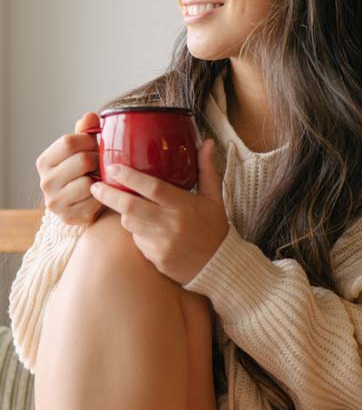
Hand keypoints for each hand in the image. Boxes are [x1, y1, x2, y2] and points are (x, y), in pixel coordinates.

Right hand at [36, 112, 105, 225]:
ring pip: (88, 183)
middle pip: (82, 160)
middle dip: (97, 160)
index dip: (89, 141)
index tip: (95, 146)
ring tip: (100, 178)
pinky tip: (100, 194)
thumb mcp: (81, 149)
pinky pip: (94, 202)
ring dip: (100, 179)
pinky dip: (102, 197)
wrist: (84, 203)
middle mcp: (45, 181)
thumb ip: (85, 132)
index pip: (69, 142)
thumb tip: (90, 116)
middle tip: (101, 164)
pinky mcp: (69, 216)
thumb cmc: (84, 171)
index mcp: (45, 161)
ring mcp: (55, 201)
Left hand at [89, 138, 228, 284]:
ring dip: (123, 213)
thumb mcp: (214, 197)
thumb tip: (207, 143)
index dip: (130, 177)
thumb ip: (206, 169)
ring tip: (121, 204)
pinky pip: (137, 241)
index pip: (153, 188)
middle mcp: (171, 224)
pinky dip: (136, 232)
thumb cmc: (214, 228)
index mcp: (185, 206)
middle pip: (131, 207)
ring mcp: (162, 243)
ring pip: (129, 224)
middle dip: (109, 195)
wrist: (218, 266)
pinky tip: (143, 228)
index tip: (114, 167)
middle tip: (96, 185)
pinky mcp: (155, 258)